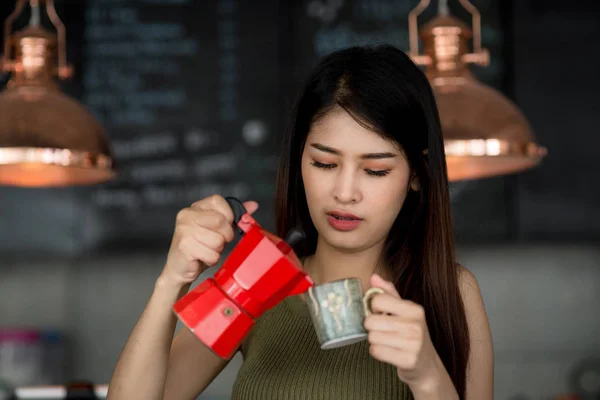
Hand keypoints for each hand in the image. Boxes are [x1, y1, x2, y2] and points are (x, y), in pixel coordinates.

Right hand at [161, 194, 257, 286]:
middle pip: (220, 221)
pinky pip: (212, 255)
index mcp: (195, 207)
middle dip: (224, 236)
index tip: (225, 225)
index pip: (218, 201)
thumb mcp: (218, 228)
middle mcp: (187, 215)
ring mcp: (184, 231)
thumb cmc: (200, 247)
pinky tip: (202, 258)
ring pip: (218, 240)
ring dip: (217, 250)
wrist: (179, 268)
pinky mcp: (184, 247)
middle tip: (215, 242)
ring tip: (207, 250)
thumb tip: (253, 205)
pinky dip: (211, 260)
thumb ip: (234, 215)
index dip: (227, 215)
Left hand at [364, 273, 442, 389]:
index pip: (378, 300)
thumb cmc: (412, 335)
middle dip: (372, 328)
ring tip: (387, 342)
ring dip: (374, 341)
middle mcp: (415, 325)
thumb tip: (374, 276)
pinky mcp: (407, 360)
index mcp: (414, 309)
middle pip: (371, 321)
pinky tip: (388, 352)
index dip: (373, 308)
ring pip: (372, 337)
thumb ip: (389, 293)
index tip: (380, 314)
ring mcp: (413, 344)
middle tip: (383, 331)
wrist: (427, 365)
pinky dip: (377, 352)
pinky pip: (376, 351)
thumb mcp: (405, 312)